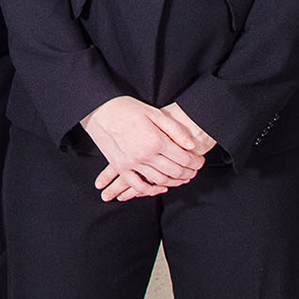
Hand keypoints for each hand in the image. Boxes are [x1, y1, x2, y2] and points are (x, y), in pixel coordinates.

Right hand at [82, 96, 206, 199]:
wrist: (99, 110)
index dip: (195, 162)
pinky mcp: (121, 167)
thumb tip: (191, 145)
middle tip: (195, 171)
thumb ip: (175, 129)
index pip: (183, 158)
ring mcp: (132, 163)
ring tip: (182, 178)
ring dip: (174, 182)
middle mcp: (145, 155)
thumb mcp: (154, 113)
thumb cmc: (127, 108)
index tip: (200, 161)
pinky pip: (138, 185)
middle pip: (174, 171)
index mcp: (155, 140)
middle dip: (189, 173)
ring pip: (160, 180)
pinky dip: (151, 190)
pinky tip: (160, 187)